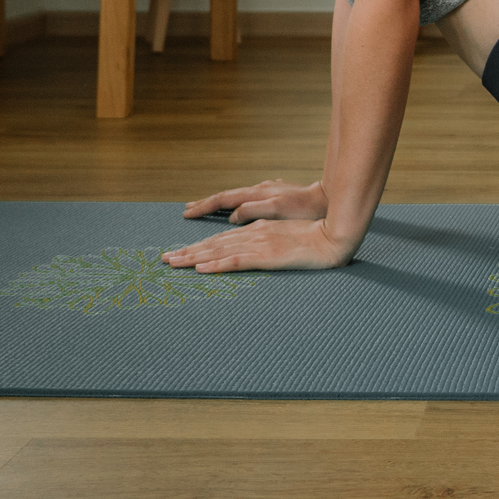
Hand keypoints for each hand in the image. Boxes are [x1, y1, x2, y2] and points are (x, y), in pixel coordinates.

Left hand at [161, 217, 356, 272]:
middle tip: (164, 259)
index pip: (222, 239)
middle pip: (214, 243)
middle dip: (187, 251)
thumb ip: (267, 239)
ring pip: (219, 250)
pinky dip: (217, 264)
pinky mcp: (267, 255)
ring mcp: (259, 244)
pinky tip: (201, 269)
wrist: (333, 238)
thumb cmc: (314, 238)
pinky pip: (236, 261)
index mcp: (258, 229)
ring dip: (193, 257)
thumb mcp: (286, 236)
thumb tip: (250, 247)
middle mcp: (254, 233)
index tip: (180, 252)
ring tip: (173, 263)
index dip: (199, 246)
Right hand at [182, 179, 325, 223]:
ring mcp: (266, 194)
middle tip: (186, 211)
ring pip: (235, 198)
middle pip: (225, 197)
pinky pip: (247, 201)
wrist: (328, 201)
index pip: (223, 199)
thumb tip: (232, 216)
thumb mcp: (279, 209)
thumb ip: (254, 209)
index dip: (204, 207)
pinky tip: (232, 210)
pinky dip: (233, 206)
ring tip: (202, 209)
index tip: (187, 212)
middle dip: (204, 205)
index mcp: (256, 194)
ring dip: (217, 205)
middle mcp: (258, 191)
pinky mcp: (274, 199)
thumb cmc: (306, 208)